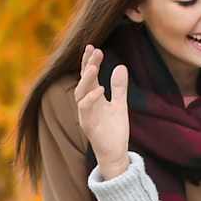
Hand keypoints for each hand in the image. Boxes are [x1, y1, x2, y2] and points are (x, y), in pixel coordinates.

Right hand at [74, 45, 130, 179]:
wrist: (115, 153)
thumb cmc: (115, 130)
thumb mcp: (120, 105)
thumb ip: (119, 88)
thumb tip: (120, 66)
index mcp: (94, 97)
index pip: (89, 76)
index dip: (89, 61)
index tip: (94, 47)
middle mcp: (87, 104)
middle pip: (83, 80)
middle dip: (87, 65)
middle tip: (94, 50)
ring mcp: (85, 114)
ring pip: (80, 93)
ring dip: (87, 78)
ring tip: (95, 65)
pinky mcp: (87, 125)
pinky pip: (85, 108)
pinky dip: (91, 98)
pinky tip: (100, 88)